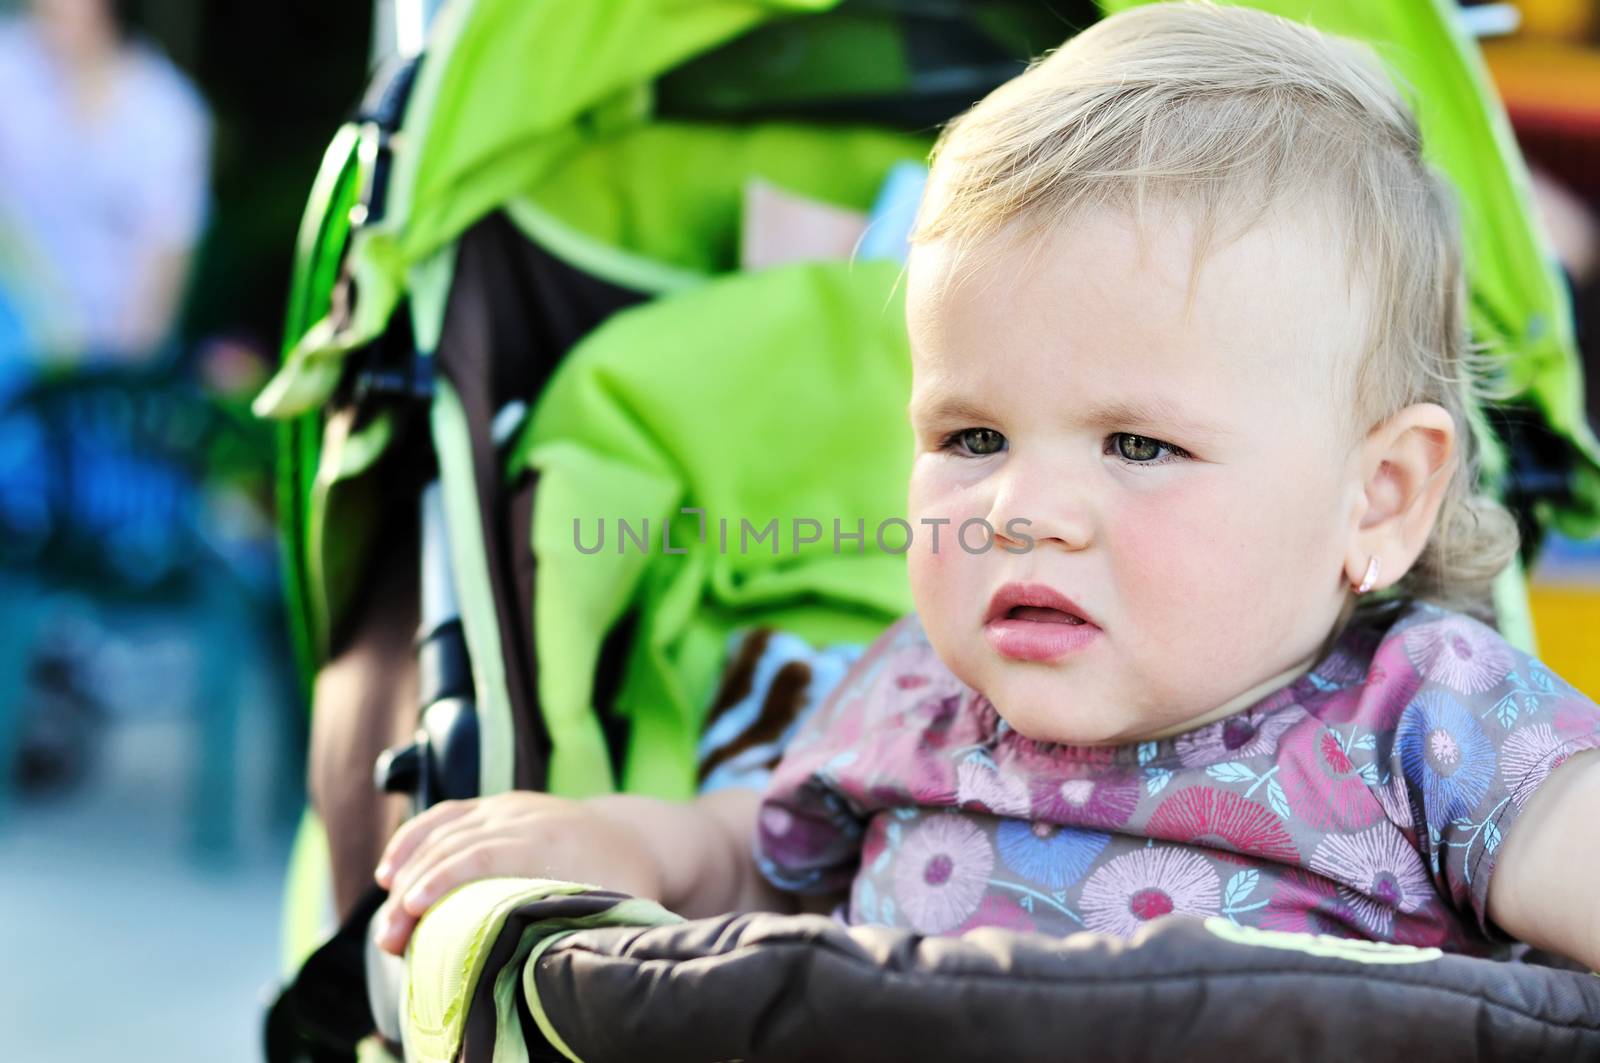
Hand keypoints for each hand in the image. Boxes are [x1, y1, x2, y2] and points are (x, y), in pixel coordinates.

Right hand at [371, 792, 663, 954]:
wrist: (634, 835)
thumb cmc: (624, 882)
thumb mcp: (615, 905)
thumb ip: (584, 926)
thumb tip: (552, 962)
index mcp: (548, 841)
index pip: (483, 855)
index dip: (444, 881)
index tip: (412, 910)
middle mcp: (522, 816)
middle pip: (453, 847)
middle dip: (414, 890)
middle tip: (389, 941)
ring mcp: (505, 806)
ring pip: (441, 830)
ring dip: (405, 869)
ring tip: (385, 917)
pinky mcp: (494, 805)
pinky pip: (444, 815)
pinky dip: (412, 840)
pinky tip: (389, 871)